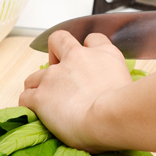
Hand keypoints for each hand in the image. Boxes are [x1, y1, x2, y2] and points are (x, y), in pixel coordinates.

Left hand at [19, 31, 132, 150]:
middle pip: (58, 40)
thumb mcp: (129, 84)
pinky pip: (26, 97)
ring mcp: (55, 76)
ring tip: (47, 101)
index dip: (88, 48)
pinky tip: (38, 114)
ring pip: (35, 75)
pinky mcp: (41, 95)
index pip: (93, 39)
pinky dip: (29, 105)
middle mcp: (77, 58)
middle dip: (55, 54)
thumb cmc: (126, 108)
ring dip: (38, 86)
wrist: (112, 116)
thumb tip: (113, 91)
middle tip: (59, 75)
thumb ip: (116, 80)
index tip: (87, 61)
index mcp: (103, 54)